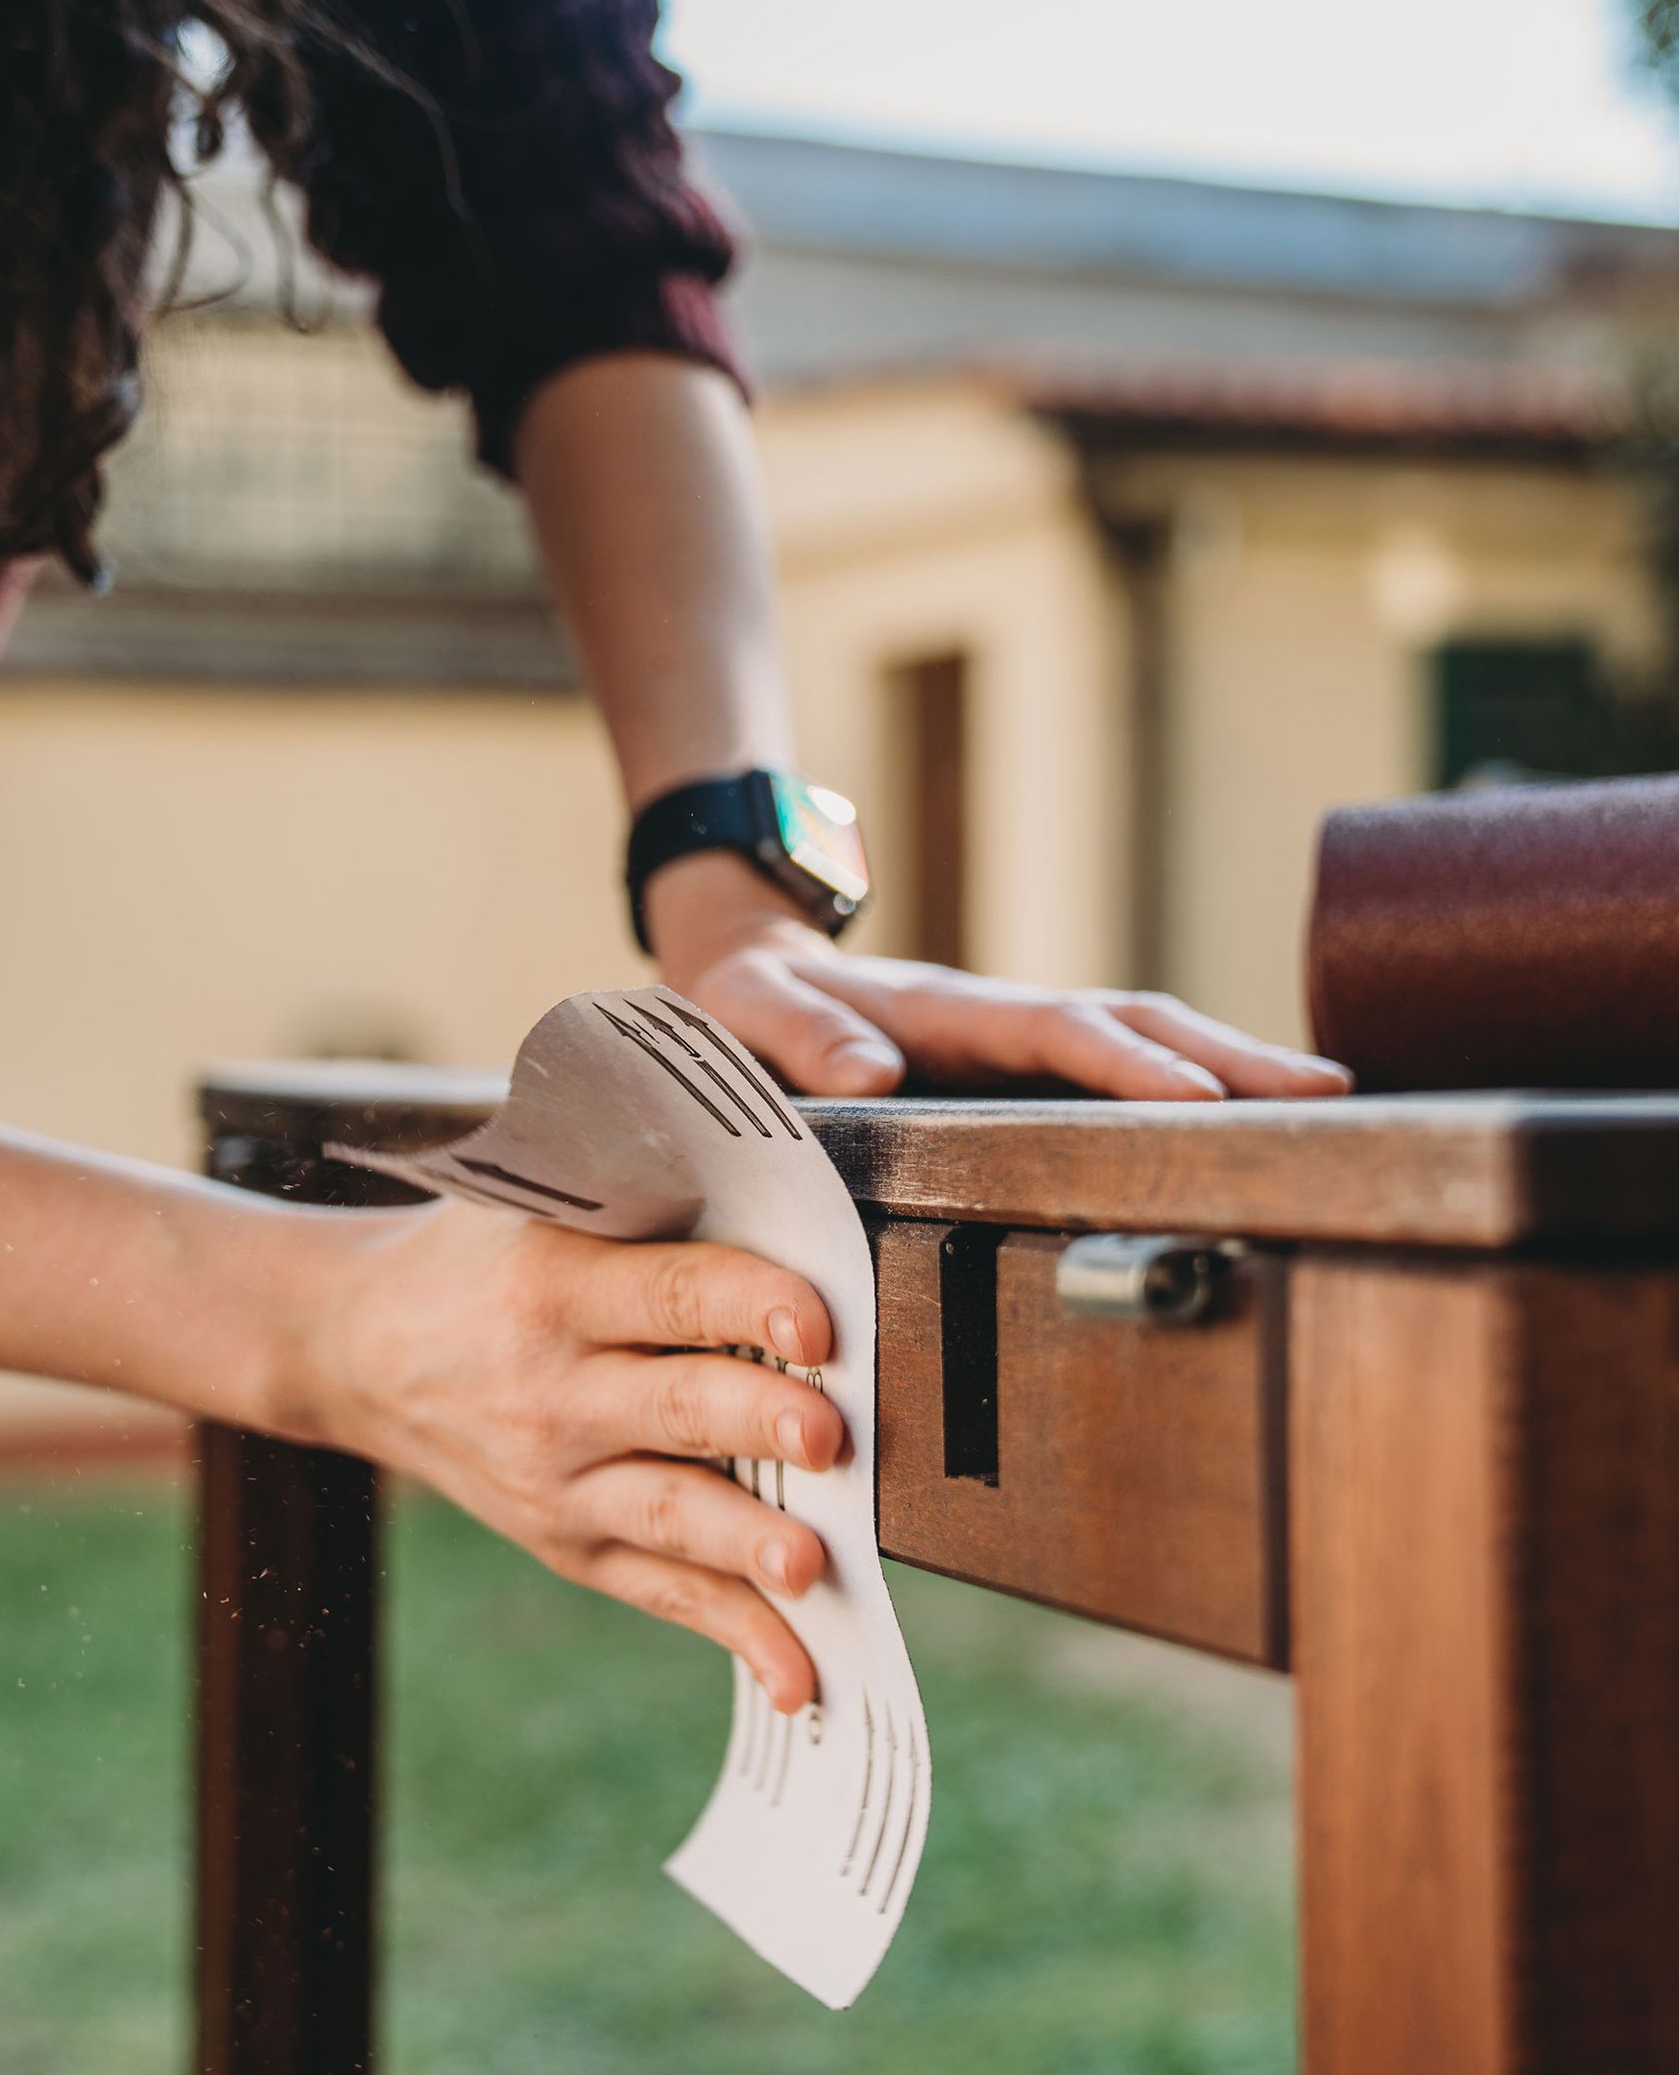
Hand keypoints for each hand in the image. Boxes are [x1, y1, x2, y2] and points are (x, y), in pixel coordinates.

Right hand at [292, 1196, 841, 1710]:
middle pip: (675, 1409)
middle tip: (830, 1434)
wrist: (354, 1349)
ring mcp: (559, 1480)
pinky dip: (737, 1637)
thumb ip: (646, 1196)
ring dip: (747, 1545)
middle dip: (757, 1423)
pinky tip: (800, 1678)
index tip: (818, 1317)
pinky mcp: (570, 1544)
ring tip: (811, 1566)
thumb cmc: (477, 1255)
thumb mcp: (535, 1199)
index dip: (747, 1302)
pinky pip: (664, 1595)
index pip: (668, 1293)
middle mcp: (553, 1390)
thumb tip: (790, 1181)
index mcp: (554, 1284)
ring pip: (672, 1516)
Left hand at [644, 853, 1353, 1100]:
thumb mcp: (745, 1017)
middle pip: (1136, 1022)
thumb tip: (871, 1075)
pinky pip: (1119, 1062)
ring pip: (1143, 1036)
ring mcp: (1016, 1038)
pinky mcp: (1019, 1064)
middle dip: (1230, 1055)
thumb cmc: (743, 999)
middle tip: (1332, 1092)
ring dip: (1230, 1063)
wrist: (744, 959)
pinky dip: (1189, 1077)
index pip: (1058, 1033)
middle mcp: (998, 1017)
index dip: (1129, 1065)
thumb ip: (798, 1041)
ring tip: (1327, 1102)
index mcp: (944, 1012)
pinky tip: (1247, 1115)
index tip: (1202, 1097)